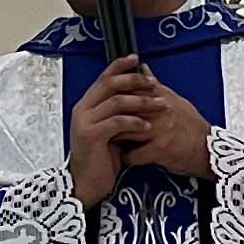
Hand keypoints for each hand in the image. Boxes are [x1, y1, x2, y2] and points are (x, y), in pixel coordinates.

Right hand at [68, 71, 145, 204]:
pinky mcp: (91, 136)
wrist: (87, 183)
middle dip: (135, 81)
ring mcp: (84, 122)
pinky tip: (148, 127)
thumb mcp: (112, 130)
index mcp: (87, 105)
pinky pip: (117, 122)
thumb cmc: (102, 158)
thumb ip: (120, 112)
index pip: (103, 78)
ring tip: (160, 106)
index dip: (120, 66)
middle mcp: (82, 109)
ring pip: (116, 101)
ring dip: (142, 102)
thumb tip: (139, 92)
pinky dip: (135, 122)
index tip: (137, 59)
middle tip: (155, 84)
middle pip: (110, 84)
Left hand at [83, 62, 211, 186]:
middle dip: (110, 116)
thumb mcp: (175, 100)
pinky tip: (126, 158)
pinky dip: (127, 158)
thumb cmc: (191, 125)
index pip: (131, 88)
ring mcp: (160, 129)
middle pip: (124, 107)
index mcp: (162, 96)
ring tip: (110, 141)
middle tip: (102, 123)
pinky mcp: (160, 149)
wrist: (208, 149)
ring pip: (125, 129)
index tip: (105, 103)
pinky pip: (133, 154)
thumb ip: (156, 86)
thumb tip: (143, 68)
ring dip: (115, 137)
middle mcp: (160, 109)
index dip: (114, 95)